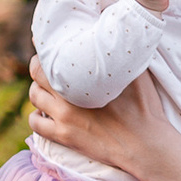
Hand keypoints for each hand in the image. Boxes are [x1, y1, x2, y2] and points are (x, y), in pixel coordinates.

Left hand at [28, 58, 180, 180]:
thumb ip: (120, 56)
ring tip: (48, 90)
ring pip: (35, 97)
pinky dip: (37, 116)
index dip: (48, 50)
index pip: (51, 56)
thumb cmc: (145, 107)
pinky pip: (35, 123)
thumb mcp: (138, 74)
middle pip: (37, 73)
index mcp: (84, 76)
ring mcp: (64, 117)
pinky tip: (46, 113)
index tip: (52, 48)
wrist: (145, 144)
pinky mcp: (63, 136)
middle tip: (47, 67)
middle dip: (39, 67)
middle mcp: (69, 95)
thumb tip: (115, 35)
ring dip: (38, 90)